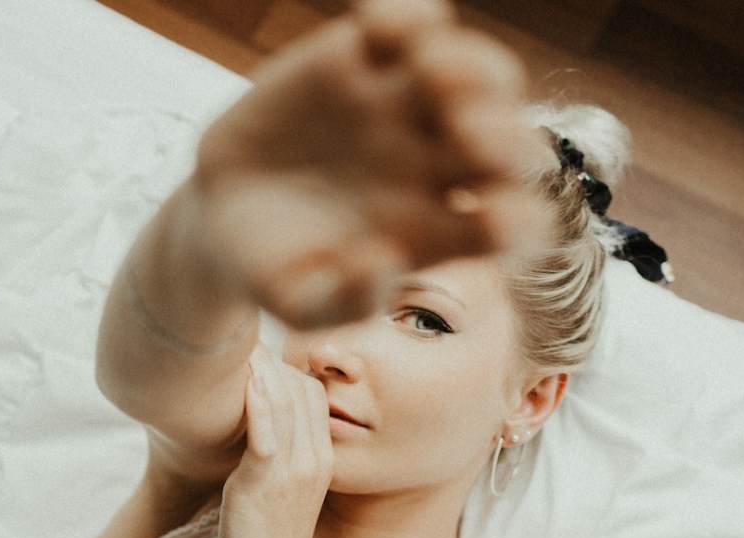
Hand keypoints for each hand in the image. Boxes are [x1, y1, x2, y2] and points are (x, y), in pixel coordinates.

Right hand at [192, 0, 549, 330]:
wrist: (223, 210)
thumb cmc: (276, 267)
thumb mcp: (299, 303)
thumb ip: (343, 302)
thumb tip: (384, 265)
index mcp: (446, 232)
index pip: (513, 226)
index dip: (519, 223)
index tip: (495, 223)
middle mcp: (445, 166)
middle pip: (511, 141)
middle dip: (503, 135)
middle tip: (467, 135)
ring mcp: (411, 107)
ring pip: (479, 74)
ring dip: (470, 69)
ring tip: (429, 72)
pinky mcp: (368, 59)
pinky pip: (411, 24)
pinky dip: (406, 17)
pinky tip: (374, 30)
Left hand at [215, 343, 332, 537]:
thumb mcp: (276, 492)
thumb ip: (272, 457)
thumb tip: (250, 427)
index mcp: (320, 461)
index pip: (314, 394)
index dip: (286, 366)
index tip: (254, 350)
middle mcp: (314, 461)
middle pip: (303, 390)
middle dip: (273, 360)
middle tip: (237, 338)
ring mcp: (293, 472)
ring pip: (287, 403)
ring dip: (260, 371)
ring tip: (232, 347)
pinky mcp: (266, 484)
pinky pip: (267, 433)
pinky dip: (256, 403)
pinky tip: (243, 381)